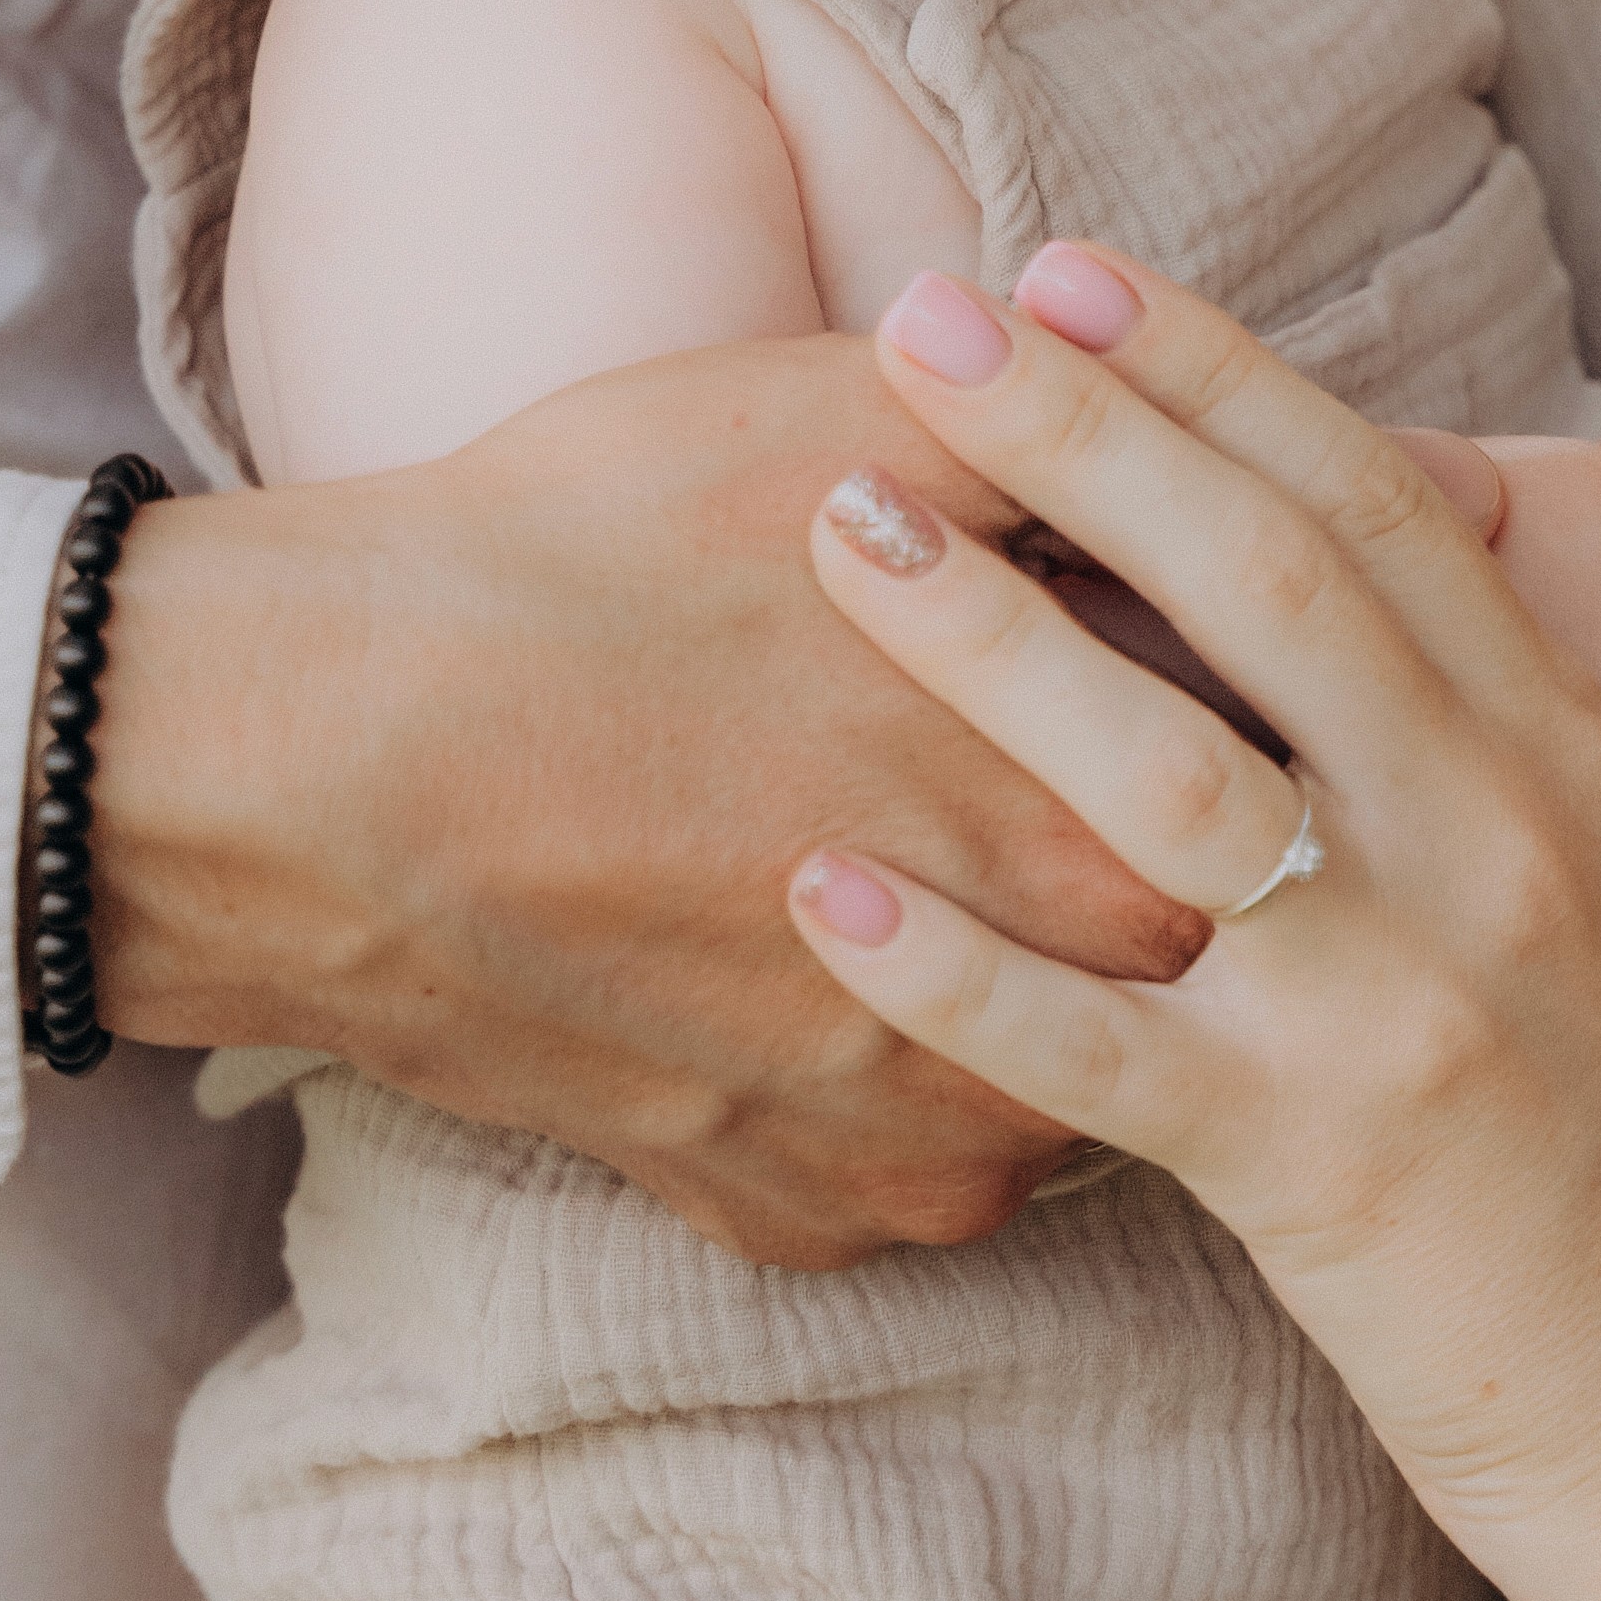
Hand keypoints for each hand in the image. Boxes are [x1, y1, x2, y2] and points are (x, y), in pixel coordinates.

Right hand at [88, 341, 1212, 1262]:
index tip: (1197, 628)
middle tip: (1041, 728)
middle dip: (1150, 823)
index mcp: (1109, 821)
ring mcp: (925, 1147)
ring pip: (1066, 1055)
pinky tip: (827, 944)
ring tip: (924, 820)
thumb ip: (1070, 425)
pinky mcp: (801, 1213)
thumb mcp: (851, 417)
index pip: (1279, 761)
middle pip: (1194, 933)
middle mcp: (1057, 1028)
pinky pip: (918, 1142)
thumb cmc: (590, 553)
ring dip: (1036, 955)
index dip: (1244, 674)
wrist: (322, 760)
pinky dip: (899, 1057)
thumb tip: (1201, 387)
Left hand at [786, 254, 1600, 1571]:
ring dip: (987, 639)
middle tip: (923, 312)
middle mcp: (1496, 843)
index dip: (1214, 369)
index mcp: (1566, 758)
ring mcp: (1409, 1001)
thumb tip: (1387, 572)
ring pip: (1168, 776)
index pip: (1377, 501)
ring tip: (838, 530)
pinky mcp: (1323, 1167)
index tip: (1066, 264)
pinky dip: (955, 962)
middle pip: (1265, 579)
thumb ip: (1507, 736)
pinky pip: (1099, 1046)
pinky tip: (824, 887)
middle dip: (1083, 428)